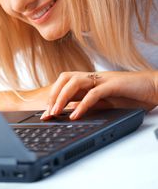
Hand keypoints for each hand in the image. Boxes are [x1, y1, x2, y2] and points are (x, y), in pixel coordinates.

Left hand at [40, 70, 157, 119]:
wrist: (153, 88)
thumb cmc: (131, 94)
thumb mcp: (105, 101)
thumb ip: (89, 103)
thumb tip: (71, 110)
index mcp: (91, 80)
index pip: (65, 83)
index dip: (53, 95)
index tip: (45, 113)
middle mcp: (94, 77)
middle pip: (65, 78)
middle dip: (53, 94)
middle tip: (48, 113)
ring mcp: (103, 79)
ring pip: (75, 81)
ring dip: (63, 97)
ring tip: (56, 113)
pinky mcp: (113, 84)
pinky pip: (94, 92)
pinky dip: (82, 104)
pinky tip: (75, 115)